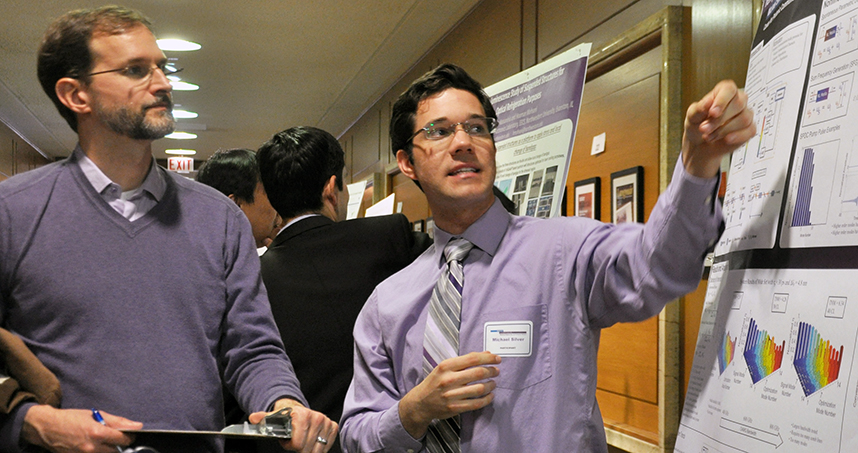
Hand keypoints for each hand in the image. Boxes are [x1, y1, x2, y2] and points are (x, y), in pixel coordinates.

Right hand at [21, 405, 140, 452]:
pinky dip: (98, 452)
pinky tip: (94, 446)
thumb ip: (118, 421)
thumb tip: (137, 426)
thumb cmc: (71, 418)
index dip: (129, 437)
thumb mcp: (96, 415)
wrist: (47, 428)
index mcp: (97, 433)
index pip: (123, 440)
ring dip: (108, 449)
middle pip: (117, 451)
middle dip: (119, 444)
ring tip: (102, 441)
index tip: (129, 434)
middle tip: (114, 437)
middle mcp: (91, 447)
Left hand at [248, 399, 336, 452]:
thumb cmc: (287, 418)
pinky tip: (312, 441)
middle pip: (307, 449)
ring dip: (309, 449)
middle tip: (295, 440)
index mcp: (303, 415)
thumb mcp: (274, 418)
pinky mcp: (332, 427)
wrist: (299, 411)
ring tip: (302, 440)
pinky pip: (326, 446)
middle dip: (299, 448)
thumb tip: (253, 418)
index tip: (288, 441)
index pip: (298, 444)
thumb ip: (264, 418)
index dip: (290, 446)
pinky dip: (319, 447)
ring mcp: (326, 423)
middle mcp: (317, 417)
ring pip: (317, 450)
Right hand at [398, 351, 500, 438]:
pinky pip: (476, 403)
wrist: (420, 403)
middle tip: (496, 371)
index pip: (472, 359)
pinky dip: (487, 399)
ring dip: (491, 385)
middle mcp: (448, 380)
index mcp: (446, 366)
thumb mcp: (445, 367)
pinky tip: (490, 395)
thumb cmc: (435, 382)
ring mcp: (451, 395)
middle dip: (491, 371)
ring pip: (479, 388)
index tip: (497, 359)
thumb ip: (465, 361)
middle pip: (478, 373)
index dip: (488, 358)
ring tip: (493, 383)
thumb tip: (487, 353)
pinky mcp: (455, 408)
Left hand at [682, 80, 755, 177]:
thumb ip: (698, 109)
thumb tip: (706, 104)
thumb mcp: (691, 116)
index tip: (711, 112)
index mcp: (723, 93)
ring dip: (724, 130)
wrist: (699, 146)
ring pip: (743, 119)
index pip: (729, 88)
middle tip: (705, 129)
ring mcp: (745, 116)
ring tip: (710, 136)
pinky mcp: (749, 131)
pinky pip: (749, 131)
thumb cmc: (696, 126)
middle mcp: (737, 102)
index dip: (722, 100)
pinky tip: (725, 140)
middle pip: (738, 104)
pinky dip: (736, 137)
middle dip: (719, 119)